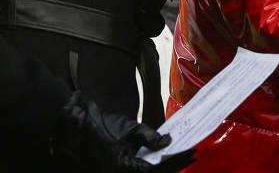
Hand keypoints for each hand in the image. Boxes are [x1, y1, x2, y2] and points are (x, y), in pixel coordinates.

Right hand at [52, 92, 194, 171]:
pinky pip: (138, 171)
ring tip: (182, 158)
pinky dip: (153, 167)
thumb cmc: (99, 125)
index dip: (176, 161)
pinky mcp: (114, 171)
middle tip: (191, 155)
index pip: (157, 169)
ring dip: (165, 168)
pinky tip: (163, 160)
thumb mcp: (129, 129)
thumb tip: (167, 142)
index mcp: (121, 167)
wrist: (71, 126)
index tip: (191, 152)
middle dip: (174, 166)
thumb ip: (150, 137)